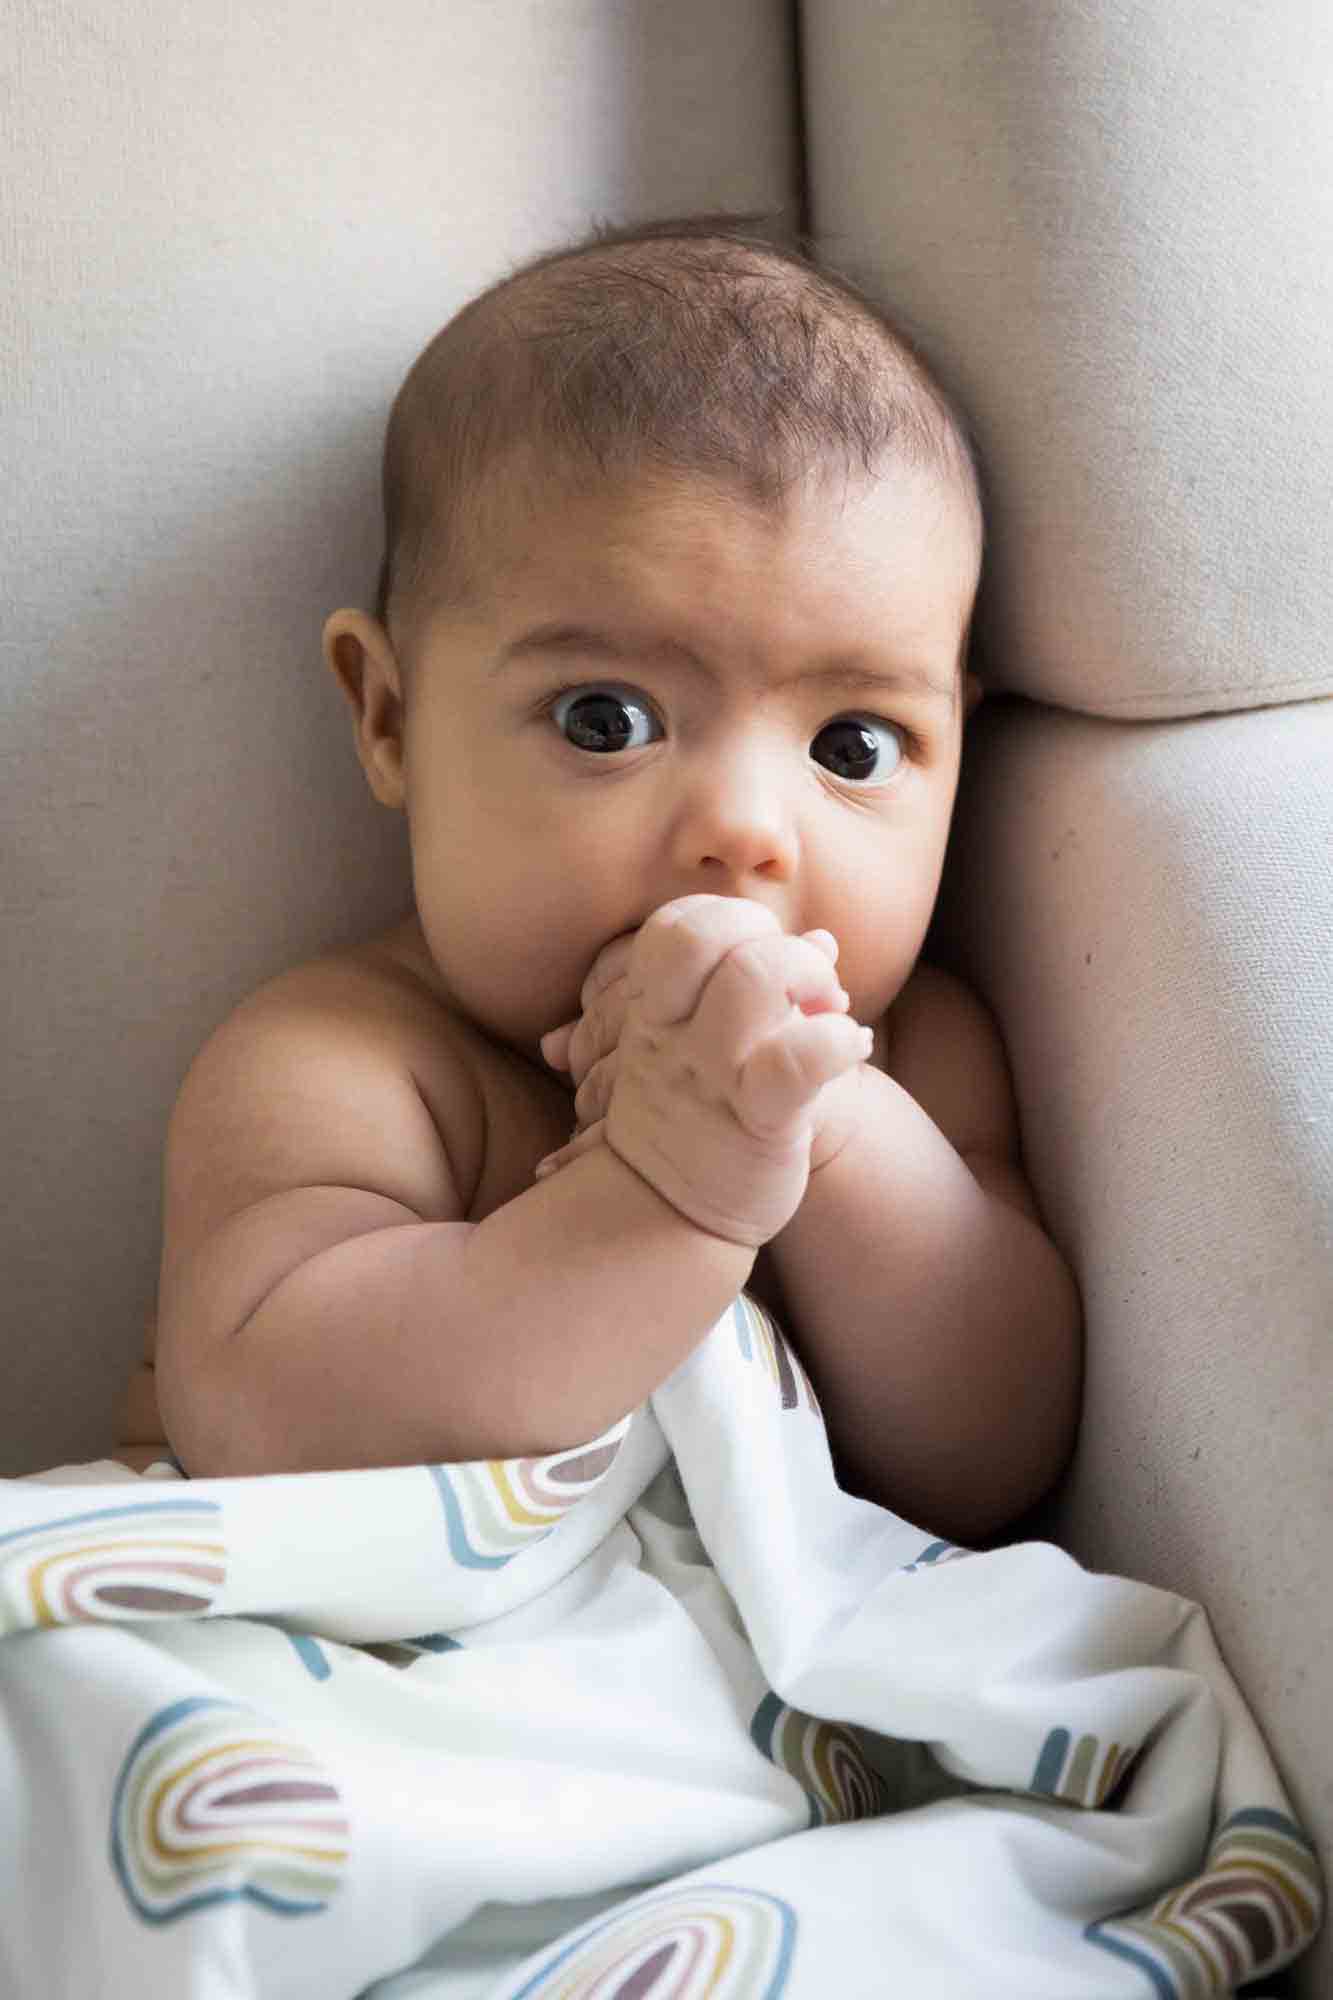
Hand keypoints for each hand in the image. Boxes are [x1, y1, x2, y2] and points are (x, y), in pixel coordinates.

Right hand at [536, 895, 873, 1247]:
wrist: (664, 1219)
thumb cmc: (699, 1119)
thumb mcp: (704, 1045)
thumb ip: (759, 986)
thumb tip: (825, 939)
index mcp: (657, 1011)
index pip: (677, 925)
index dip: (729, 920)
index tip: (762, 959)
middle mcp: (674, 1035)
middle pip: (701, 934)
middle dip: (766, 933)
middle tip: (804, 979)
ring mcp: (712, 1076)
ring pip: (752, 978)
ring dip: (808, 973)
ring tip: (832, 1008)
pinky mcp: (757, 1121)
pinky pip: (797, 1061)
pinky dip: (837, 1040)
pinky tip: (854, 1045)